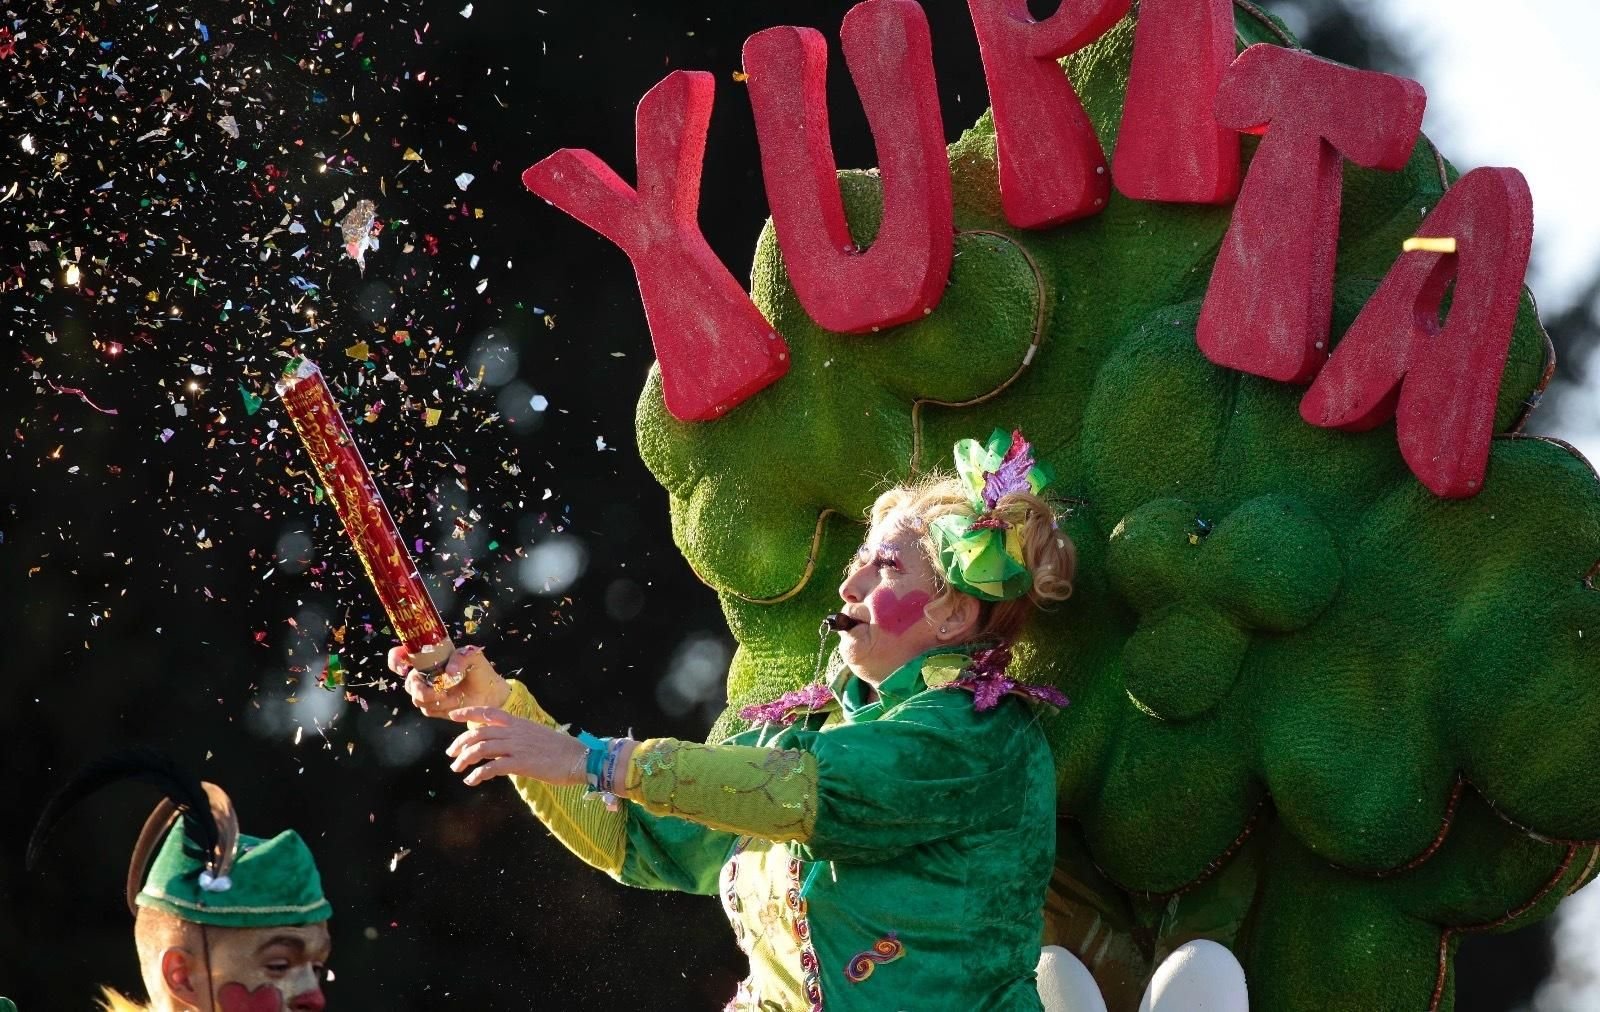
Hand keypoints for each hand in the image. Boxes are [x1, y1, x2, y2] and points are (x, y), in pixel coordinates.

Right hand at [388, 643, 510, 717]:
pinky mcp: (434, 707)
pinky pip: (427, 709)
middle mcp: (425, 675)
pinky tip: (455, 702)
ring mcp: (428, 691)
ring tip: (453, 697)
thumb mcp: (473, 656)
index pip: (401, 655)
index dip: (395, 659)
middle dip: (421, 689)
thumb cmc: (479, 670)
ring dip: (434, 699)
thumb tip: (449, 671)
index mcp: (429, 658)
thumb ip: (461, 657)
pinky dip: (441, 707)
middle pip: (409, 683)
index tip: (402, 667)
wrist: (490, 692)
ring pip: (416, 698)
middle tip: (439, 691)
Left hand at [446, 707, 588, 787]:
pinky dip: (478, 774)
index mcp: (518, 723)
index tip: (452, 717)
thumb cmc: (560, 750)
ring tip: (457, 769)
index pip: (488, 713)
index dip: (468, 713)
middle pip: (478, 733)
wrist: (579, 758)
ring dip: (465, 759)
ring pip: (481, 748)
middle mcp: (515, 732)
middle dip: (460, 744)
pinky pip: (492, 767)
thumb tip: (504, 746)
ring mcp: (517, 746)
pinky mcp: (521, 763)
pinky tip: (472, 780)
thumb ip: (518, 737)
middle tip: (452, 755)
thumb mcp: (536, 735)